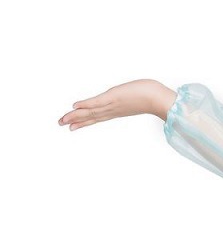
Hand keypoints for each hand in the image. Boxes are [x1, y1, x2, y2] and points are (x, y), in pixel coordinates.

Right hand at [57, 80, 177, 128]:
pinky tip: (75, 106)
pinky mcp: (114, 97)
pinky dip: (86, 105)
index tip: (72, 127)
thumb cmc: (153, 97)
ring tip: (62, 120)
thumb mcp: (139, 98)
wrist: (160, 100)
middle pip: (90, 117)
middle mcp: (112, 110)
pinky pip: (96, 102)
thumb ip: (131, 100)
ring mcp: (112, 105)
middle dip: (75, 121)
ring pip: (90, 112)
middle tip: (60, 124)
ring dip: (75, 115)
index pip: (97, 118)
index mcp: (116, 111)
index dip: (84, 122)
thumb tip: (134, 97)